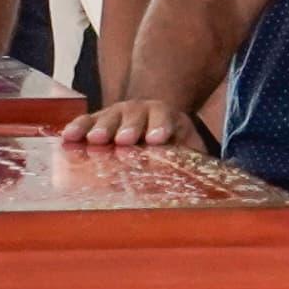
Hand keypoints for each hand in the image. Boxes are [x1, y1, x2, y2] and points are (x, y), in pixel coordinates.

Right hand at [67, 97, 200, 148]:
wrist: (151, 117)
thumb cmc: (172, 141)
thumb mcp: (189, 146)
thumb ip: (197, 159)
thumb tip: (220, 177)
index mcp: (166, 116)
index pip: (165, 118)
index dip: (160, 127)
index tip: (157, 139)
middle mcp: (141, 110)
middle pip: (135, 116)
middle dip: (129, 127)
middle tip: (123, 139)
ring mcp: (117, 113)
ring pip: (109, 117)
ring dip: (101, 128)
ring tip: (94, 140)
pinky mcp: (98, 119)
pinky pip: (87, 121)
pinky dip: (78, 128)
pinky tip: (68, 137)